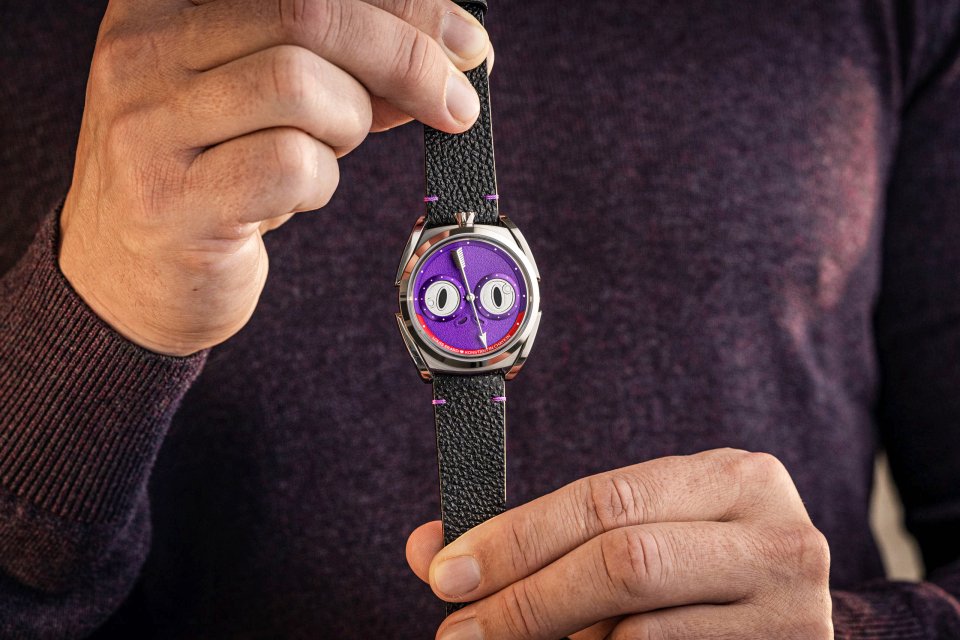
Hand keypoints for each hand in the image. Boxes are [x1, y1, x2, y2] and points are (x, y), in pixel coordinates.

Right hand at [59, 0, 492, 355]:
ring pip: (301, 86)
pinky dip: (322, 181)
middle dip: (407, 57)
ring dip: (350, 125)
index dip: (402, 3)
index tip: (466, 42)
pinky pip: (291, 166)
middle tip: (455, 102)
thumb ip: (338, 68)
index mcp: (167, 4)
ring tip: (329, 151)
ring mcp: (147, 125)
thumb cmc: (210, 178)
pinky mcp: (171, 201)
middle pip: (308, 14)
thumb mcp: (265, 102)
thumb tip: (442, 58)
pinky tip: (296, 194)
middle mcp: (143, 49)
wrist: (130, 278)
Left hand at [406, 448, 832, 639]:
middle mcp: (778, 535)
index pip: (606, 499)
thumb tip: (428, 551)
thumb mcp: (633, 531)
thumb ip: (539, 536)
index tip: (447, 573)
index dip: (518, 537)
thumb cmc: (693, 570)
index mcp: (735, 477)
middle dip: (526, 601)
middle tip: (460, 633)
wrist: (786, 617)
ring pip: (641, 632)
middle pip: (625, 562)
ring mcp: (795, 609)